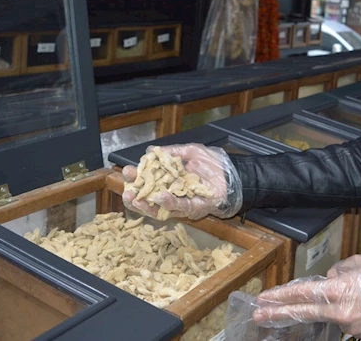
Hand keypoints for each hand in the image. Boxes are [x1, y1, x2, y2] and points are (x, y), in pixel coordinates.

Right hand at [121, 143, 241, 219]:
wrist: (235, 174)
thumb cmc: (215, 164)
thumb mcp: (191, 152)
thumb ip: (172, 152)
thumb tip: (150, 151)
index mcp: (171, 182)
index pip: (149, 182)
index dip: (137, 178)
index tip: (126, 171)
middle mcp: (175, 195)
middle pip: (150, 199)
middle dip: (135, 195)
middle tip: (125, 187)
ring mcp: (183, 204)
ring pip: (160, 209)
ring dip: (145, 204)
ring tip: (134, 196)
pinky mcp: (195, 209)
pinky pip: (179, 208)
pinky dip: (168, 203)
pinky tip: (160, 196)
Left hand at [253, 255, 360, 339]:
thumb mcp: (359, 262)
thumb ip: (338, 271)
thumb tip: (328, 279)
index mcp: (338, 291)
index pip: (303, 293)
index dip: (281, 296)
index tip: (265, 299)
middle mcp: (340, 311)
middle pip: (303, 312)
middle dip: (278, 314)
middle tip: (259, 316)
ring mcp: (349, 325)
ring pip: (325, 315)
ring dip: (317, 309)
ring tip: (311, 301)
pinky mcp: (358, 332)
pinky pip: (342, 319)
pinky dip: (340, 311)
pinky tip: (349, 303)